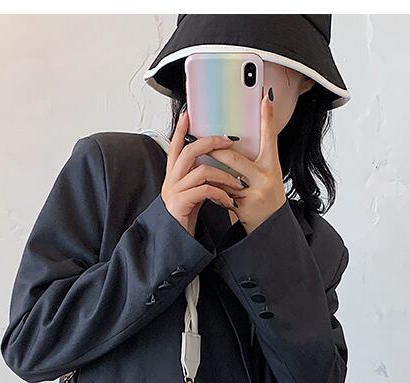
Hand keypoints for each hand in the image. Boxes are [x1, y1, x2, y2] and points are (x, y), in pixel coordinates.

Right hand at [161, 111, 246, 236]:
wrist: (176, 241)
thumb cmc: (185, 218)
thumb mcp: (192, 194)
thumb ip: (198, 179)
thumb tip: (215, 167)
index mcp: (173, 176)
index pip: (175, 146)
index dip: (181, 130)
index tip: (189, 115)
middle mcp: (171, 180)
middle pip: (189, 151)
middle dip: (210, 143)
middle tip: (228, 141)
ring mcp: (174, 191)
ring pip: (201, 171)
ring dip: (224, 175)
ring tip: (238, 183)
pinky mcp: (180, 204)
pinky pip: (204, 191)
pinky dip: (220, 194)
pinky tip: (228, 201)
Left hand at [204, 88, 286, 234]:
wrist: (270, 228)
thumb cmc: (264, 198)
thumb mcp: (265, 176)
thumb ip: (252, 161)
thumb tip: (232, 143)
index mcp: (271, 166)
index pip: (270, 137)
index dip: (268, 118)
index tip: (265, 99)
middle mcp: (266, 178)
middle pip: (234, 160)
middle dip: (215, 153)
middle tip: (201, 141)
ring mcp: (255, 193)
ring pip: (225, 178)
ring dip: (214, 177)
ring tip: (202, 173)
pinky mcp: (245, 207)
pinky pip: (223, 195)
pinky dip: (215, 193)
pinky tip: (211, 194)